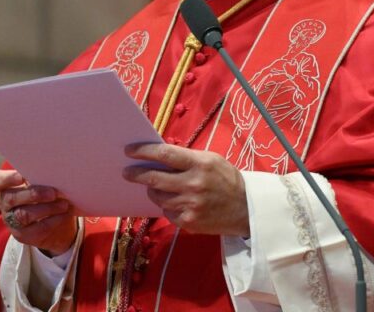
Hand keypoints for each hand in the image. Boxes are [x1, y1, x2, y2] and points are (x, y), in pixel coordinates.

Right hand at [0, 169, 77, 254]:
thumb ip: (42, 178)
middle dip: (33, 194)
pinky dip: (53, 220)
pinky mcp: (22, 235)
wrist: (55, 223)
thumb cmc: (46, 195)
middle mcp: (4, 203)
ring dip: (46, 208)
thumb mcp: (42, 184)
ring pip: (24, 215)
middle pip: (11, 198)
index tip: (21, 176)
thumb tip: (55, 173)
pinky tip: (64, 214)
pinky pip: (37, 228)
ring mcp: (11, 221)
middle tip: (53, 193)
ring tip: (63, 204)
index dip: (6, 178)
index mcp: (5, 186)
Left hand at [123, 143, 248, 236]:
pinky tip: (174, 201)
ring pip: (158, 196)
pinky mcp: (189, 222)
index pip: (164, 155)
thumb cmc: (226, 179)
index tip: (129, 151)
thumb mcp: (210, 160)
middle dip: (136, 174)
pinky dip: (166, 205)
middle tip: (126, 172)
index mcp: (200, 164)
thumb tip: (157, 155)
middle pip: (155, 178)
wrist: (247, 209)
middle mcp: (193, 185)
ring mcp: (190, 206)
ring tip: (154, 186)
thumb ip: (186, 158)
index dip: (143, 152)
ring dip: (152, 190)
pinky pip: (167, 212)